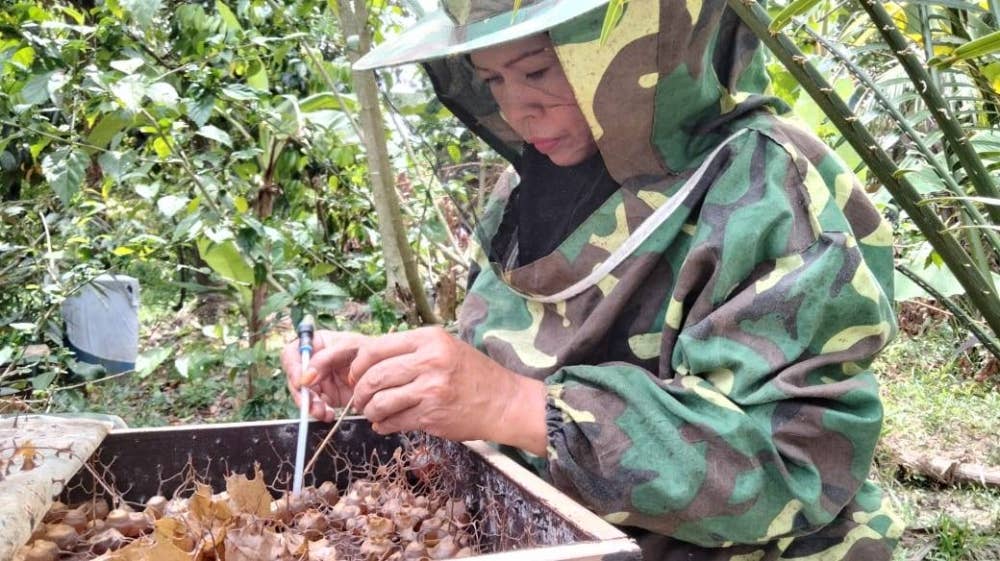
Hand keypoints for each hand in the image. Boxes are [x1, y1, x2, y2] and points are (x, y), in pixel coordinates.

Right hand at [282, 330, 367, 420]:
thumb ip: (325, 359)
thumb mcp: (349, 347)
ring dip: (311, 406)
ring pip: (304, 396)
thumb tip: (305, 378)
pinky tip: (329, 414)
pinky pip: (317, 406)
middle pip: (296, 379)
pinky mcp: (328, 396)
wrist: (385, 370)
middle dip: (302, 394)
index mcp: (315, 344)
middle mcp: (313, 363)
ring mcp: (320, 381)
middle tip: (312, 404)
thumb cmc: (369, 350)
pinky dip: (321, 412)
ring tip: (322, 412)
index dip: (293, 368)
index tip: (302, 382)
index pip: (293, 354)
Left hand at [349, 326, 546, 453]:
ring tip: (371, 412)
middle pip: (375, 375)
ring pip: (381, 401)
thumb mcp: (446, 348)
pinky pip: (394, 421)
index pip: (376, 348)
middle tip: (359, 399)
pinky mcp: (431, 415)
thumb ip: (412, 350)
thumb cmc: (474, 374)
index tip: (355, 375)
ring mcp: (430, 389)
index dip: (358, 364)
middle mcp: (429, 361)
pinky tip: (384, 424)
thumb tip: (371, 359)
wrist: (504, 402)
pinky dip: (383, 425)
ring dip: (369, 410)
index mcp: (429, 339)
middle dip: (360, 391)